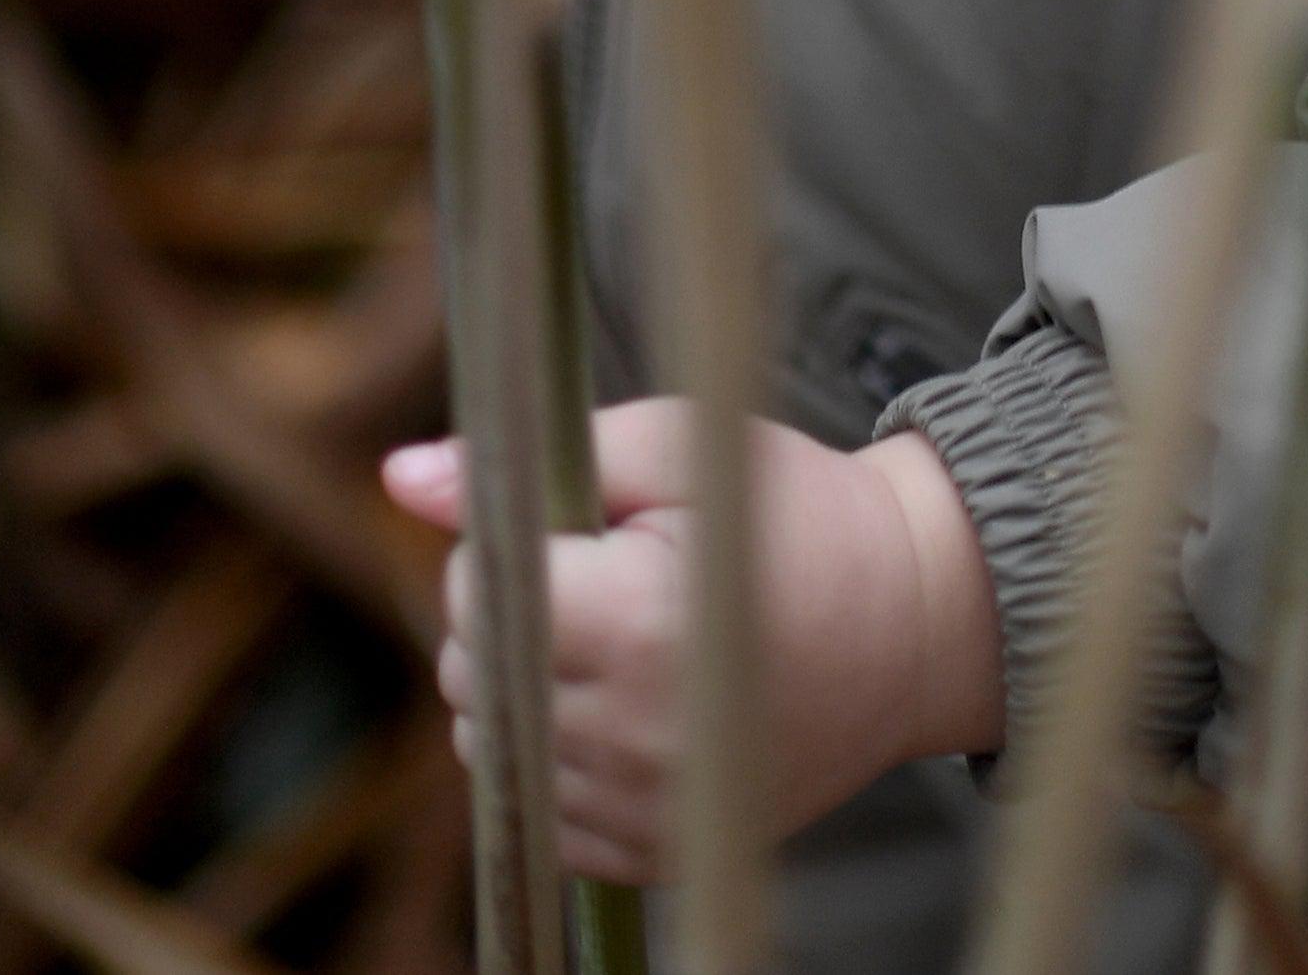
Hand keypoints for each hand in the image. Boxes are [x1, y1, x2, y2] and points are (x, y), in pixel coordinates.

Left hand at [383, 400, 1003, 882]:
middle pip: (472, 674)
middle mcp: (631, 737)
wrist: (906, 626)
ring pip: (492, 747)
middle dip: (510, 617)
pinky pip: (537, 811)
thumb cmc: (792, 516)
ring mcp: (639, 812)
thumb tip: (401, 476)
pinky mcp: (645, 858)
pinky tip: (624, 703)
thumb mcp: (680, 448)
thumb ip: (540, 464)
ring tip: (615, 638)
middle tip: (601, 576)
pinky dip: (556, 755)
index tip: (576, 530)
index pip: (477, 593)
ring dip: (524, 690)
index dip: (508, 547)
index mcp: (635, 624)